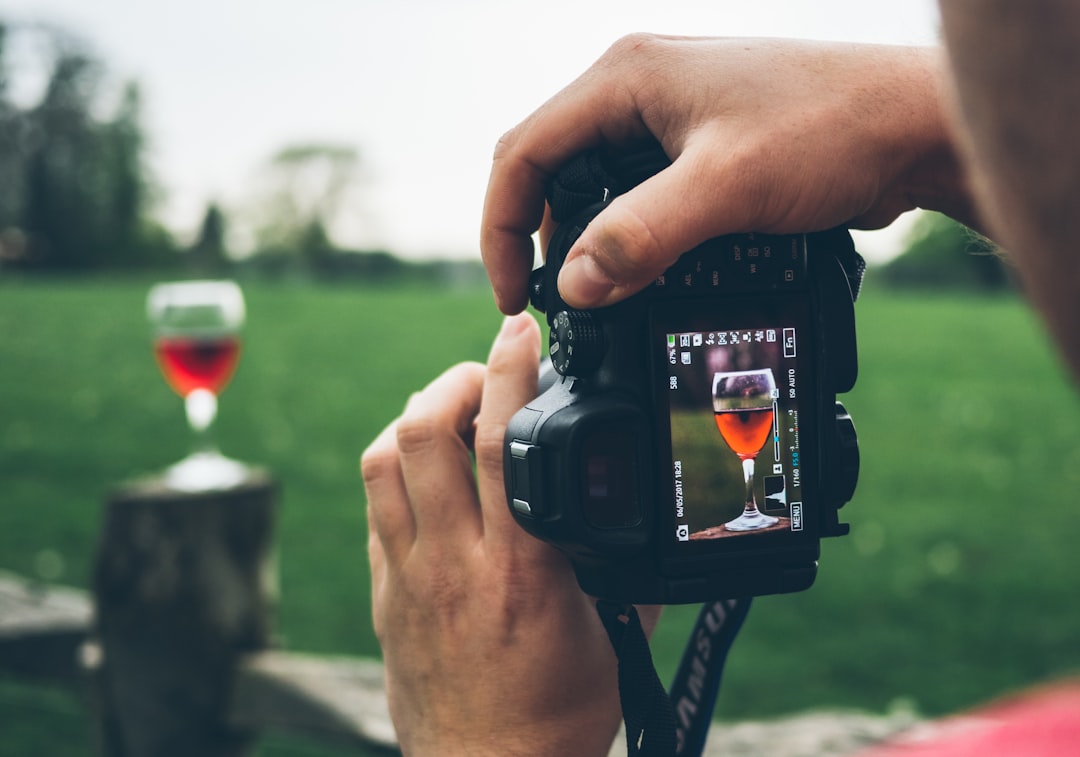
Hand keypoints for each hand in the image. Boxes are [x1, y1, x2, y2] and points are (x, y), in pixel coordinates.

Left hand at [362, 313, 658, 755]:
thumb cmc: (559, 713)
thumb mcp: (616, 633)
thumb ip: (624, 562)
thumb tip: (638, 504)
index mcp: (522, 568)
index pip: (504, 442)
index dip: (510, 369)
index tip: (520, 330)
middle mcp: (455, 563)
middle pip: (425, 433)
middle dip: (453, 378)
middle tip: (485, 371)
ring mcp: (410, 576)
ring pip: (384, 461)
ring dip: (415, 414)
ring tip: (451, 409)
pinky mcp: (386, 593)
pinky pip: (375, 505)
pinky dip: (396, 464)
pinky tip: (427, 465)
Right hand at [482, 36, 972, 313]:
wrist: (914, 126)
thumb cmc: (832, 127)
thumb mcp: (725, 186)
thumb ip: (641, 235)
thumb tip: (574, 285)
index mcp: (625, 77)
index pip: (523, 151)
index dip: (502, 227)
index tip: (516, 295)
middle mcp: (639, 89)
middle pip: (552, 168)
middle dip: (542, 238)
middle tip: (557, 304)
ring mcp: (671, 117)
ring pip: (596, 186)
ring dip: (589, 243)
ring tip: (601, 297)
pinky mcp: (701, 147)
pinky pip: (640, 196)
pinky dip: (631, 238)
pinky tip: (647, 273)